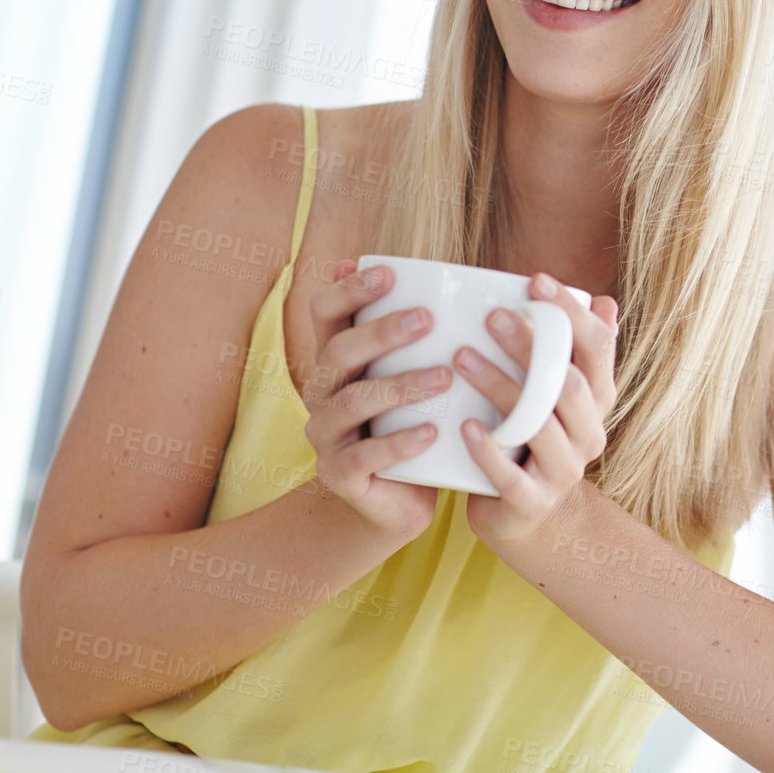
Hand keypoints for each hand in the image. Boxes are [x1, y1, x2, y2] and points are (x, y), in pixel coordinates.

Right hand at [301, 259, 451, 542]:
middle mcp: (321, 392)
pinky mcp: (340, 474)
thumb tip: (451, 279)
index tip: (389, 273)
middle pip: (338, 352)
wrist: (397, 499)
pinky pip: (365, 456)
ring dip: (399, 386)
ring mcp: (326, 435)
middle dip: (382, 331)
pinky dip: (399, 443)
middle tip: (427, 319)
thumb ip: (421, 336)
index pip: (324, 312)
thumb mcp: (412, 375)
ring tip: (443, 377)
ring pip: (353, 402)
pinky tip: (432, 432)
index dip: (349, 289)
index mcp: (335, 360)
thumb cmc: (413, 423)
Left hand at [456, 272, 616, 552]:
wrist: (527, 516)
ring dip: (499, 387)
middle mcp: (590, 433)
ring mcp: (564, 470)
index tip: (536, 280)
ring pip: (538, 424)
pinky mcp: (532, 502)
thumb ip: (577, 353)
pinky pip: (511, 476)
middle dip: (530, 346)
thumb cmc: (534, 439)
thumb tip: (604, 300)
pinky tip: (465, 426)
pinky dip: (488, 450)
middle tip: (490, 316)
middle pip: (568, 383)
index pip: (598, 347)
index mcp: (599, 400)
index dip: (572, 312)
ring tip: (460, 358)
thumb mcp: (560, 397)